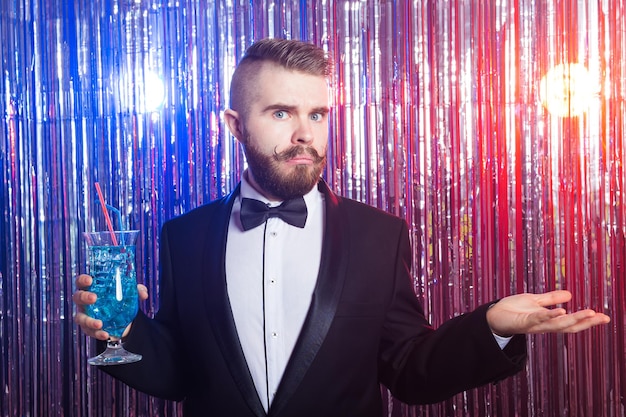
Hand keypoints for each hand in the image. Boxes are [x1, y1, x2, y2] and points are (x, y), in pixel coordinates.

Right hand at [72, 274, 148, 340]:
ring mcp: (84, 315)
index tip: (90, 280)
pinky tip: (105, 334)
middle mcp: (84, 302)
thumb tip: (144, 294)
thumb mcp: (128, 294)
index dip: (83, 280)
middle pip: (78, 297)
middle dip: (84, 297)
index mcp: (91, 289)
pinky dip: (97, 333)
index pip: (81, 281)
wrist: (120, 319)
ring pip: (80, 317)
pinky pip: (89, 331)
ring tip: (99, 323)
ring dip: (89, 320)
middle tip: (94, 298)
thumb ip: (136, 291)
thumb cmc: (118, 300)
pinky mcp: (88, 328)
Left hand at [486, 290, 610, 336]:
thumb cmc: (512, 309)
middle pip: (568, 326)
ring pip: (557, 325)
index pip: (571, 322)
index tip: (605, 317)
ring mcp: (534, 325)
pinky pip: (538, 319)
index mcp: (548, 320)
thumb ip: (551, 299)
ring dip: (573, 319)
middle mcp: (543, 326)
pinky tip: (561, 311)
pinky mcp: (522, 323)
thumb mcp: (535, 301)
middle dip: (586, 322)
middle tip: (602, 317)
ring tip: (589, 313)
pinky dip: (549, 315)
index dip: (588, 321)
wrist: (492, 315)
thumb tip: (570, 295)